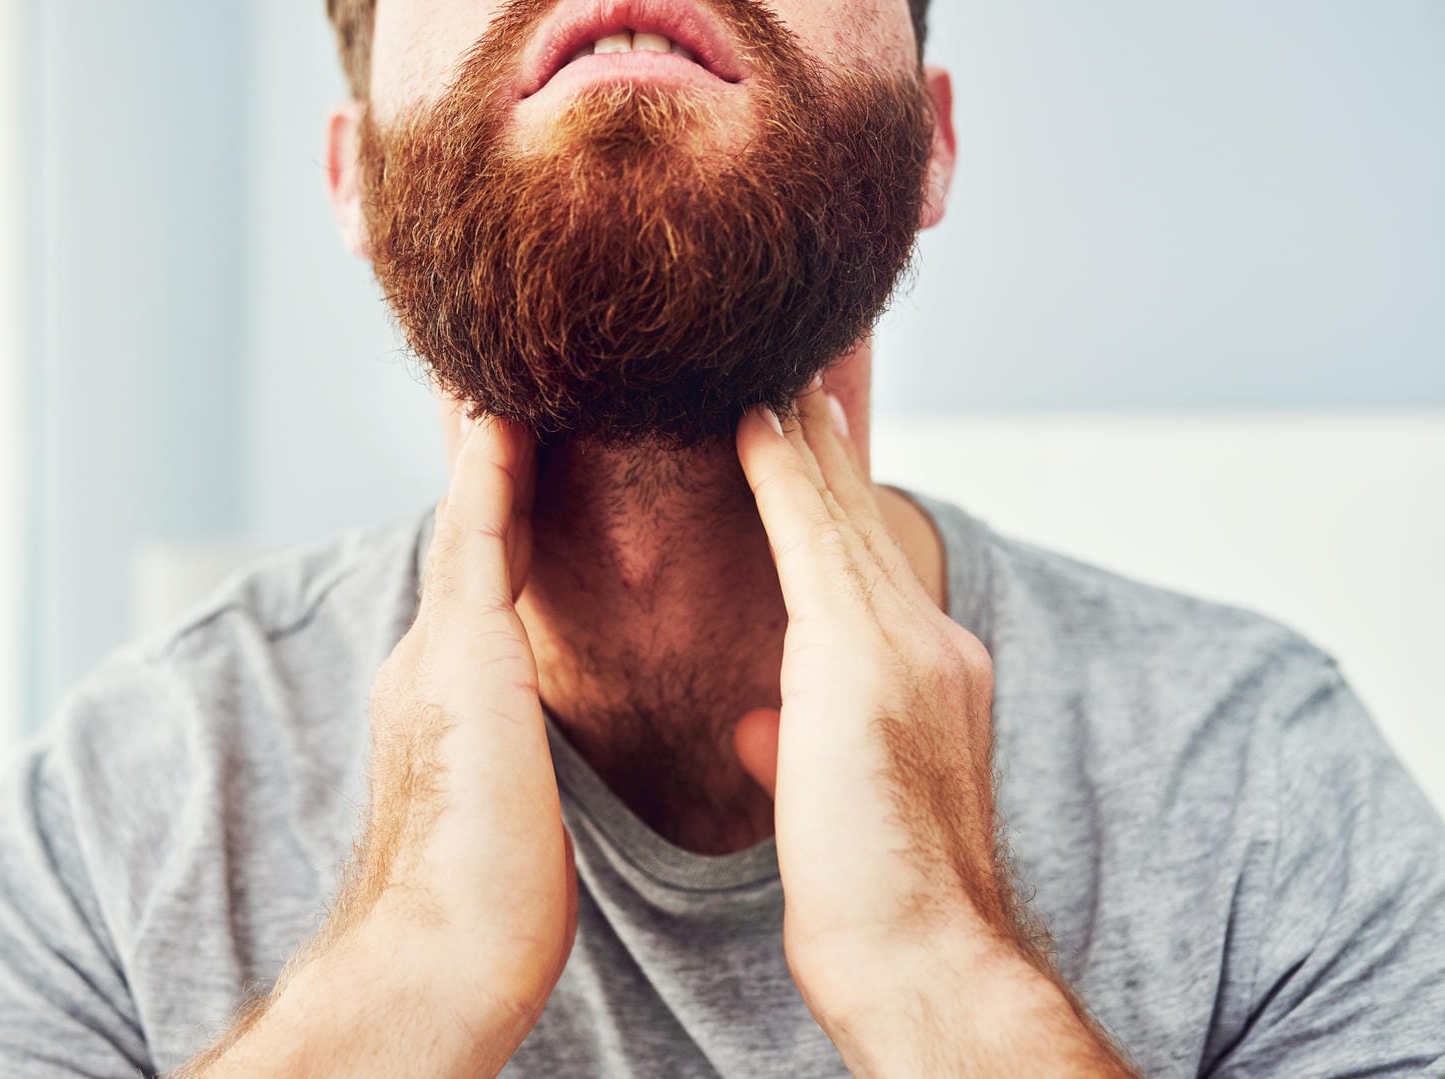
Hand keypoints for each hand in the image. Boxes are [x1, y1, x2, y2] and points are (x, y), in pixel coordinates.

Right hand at [346, 410, 576, 1024]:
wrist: (438, 966)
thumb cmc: (489, 917)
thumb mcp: (515, 818)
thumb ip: (518, 768)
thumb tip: (533, 769)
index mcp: (454, 700)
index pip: (485, 582)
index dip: (502, 510)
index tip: (523, 442)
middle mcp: (431, 662)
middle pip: (469, 532)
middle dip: (486, 456)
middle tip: (503, 371)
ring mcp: (437, 656)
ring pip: (469, 520)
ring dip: (490, 443)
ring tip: (511, 364)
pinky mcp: (461, 661)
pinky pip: (478, 539)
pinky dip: (490, 473)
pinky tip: (507, 412)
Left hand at [731, 380, 1132, 1074]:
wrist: (921, 959)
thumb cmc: (872, 902)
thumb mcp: (828, 803)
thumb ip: (803, 744)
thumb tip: (766, 726)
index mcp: (926, 680)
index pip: (865, 568)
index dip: (834, 502)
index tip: (806, 442)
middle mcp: (931, 648)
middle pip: (863, 522)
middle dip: (827, 448)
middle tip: (797, 372)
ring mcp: (908, 649)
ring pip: (842, 514)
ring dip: (803, 438)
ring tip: (769, 368)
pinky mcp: (866, 661)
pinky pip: (813, 541)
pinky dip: (783, 474)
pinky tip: (752, 418)